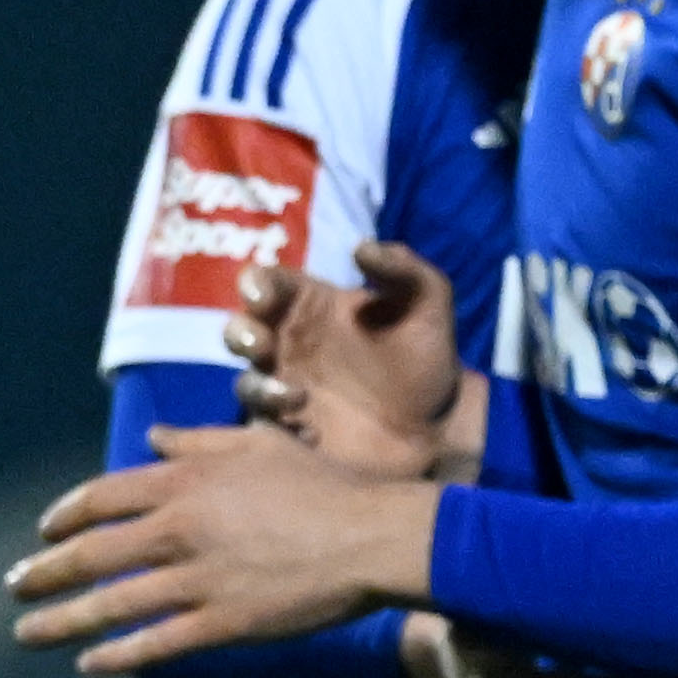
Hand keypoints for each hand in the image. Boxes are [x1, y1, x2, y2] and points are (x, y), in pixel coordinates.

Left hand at [8, 424, 437, 669]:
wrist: (375, 537)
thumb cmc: (326, 485)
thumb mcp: (262, 443)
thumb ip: (200, 441)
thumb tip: (152, 437)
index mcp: (185, 480)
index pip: (101, 498)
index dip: (64, 516)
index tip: (44, 532)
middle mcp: (179, 528)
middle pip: (90, 554)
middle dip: (43, 573)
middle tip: (16, 586)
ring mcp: (197, 580)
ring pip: (109, 604)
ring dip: (59, 621)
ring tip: (28, 633)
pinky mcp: (221, 622)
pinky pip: (154, 643)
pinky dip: (116, 656)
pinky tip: (90, 664)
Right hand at [232, 242, 472, 479]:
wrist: (437, 427)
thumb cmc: (425, 360)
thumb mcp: (428, 306)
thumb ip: (403, 269)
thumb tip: (360, 247)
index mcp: (313, 307)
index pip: (267, 284)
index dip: (255, 283)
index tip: (263, 295)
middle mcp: (290, 345)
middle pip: (240, 330)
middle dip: (240, 333)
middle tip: (261, 343)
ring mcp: (285, 387)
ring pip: (245, 380)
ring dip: (257, 385)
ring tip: (295, 394)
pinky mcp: (288, 430)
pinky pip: (263, 424)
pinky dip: (278, 423)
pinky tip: (311, 427)